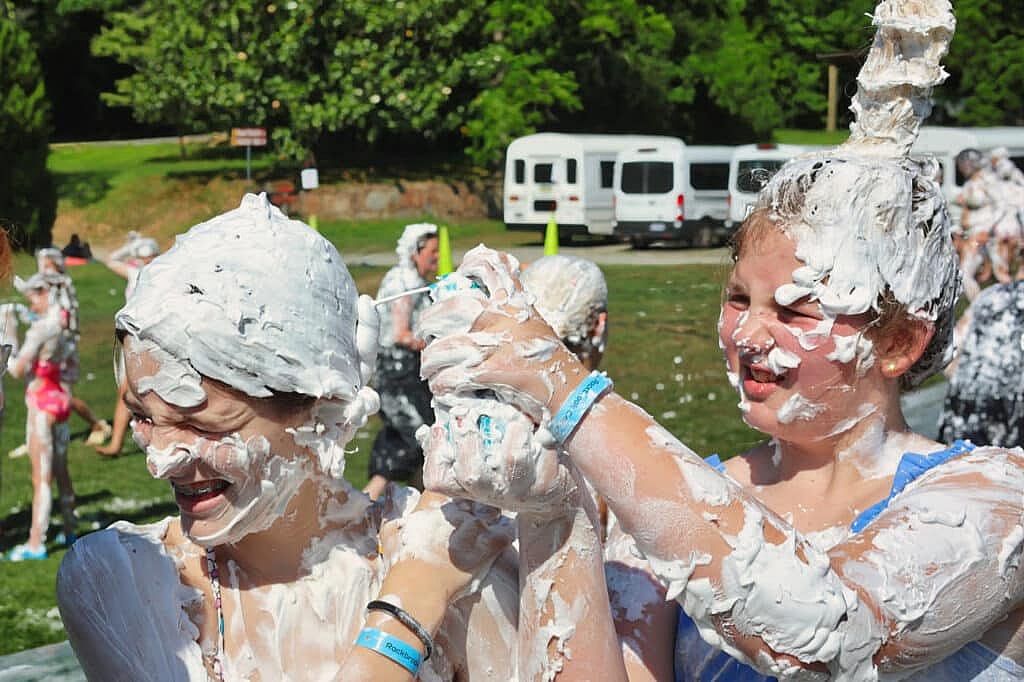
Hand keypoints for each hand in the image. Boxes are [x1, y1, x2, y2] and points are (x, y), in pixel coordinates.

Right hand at [379, 491, 513, 604]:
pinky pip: (506, 531)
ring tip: (493, 519)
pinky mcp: (489, 545)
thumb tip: (390, 488)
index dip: (451, 490)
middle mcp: (456, 512)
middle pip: (473, 497)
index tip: (454, 497)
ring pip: (492, 510)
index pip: (447, 486)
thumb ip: (392, 507)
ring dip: (492, 514)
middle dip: (475, 502)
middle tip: (474, 511)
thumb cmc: (401, 562)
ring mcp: (474, 527)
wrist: (419, 587)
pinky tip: (507, 532)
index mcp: (433, 505)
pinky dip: (507, 531)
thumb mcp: (390, 532)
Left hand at [417, 246, 586, 421]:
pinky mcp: (493, 372)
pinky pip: (454, 377)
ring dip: (430, 360)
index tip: (459, 272)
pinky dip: (442, 383)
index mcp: (515, 305)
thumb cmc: (549, 361)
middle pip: (454, 306)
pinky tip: (440, 387)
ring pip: (446, 346)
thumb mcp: (534, 326)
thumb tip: (484, 307)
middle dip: (430, 319)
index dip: (472, 263)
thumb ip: (512, 313)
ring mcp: (498, 345)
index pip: (494, 267)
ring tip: (427, 368)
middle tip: (423, 332)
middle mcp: (504, 319)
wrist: (568, 391)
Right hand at [418, 393, 579, 519]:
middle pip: (471, 473)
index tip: (437, 426)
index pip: (438, 480)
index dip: (434, 454)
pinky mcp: (544, 485)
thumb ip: (454, 443)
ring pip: (511, 458)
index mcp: (467, 485)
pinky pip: (541, 454)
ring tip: (513, 415)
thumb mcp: (479, 458)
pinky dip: (538, 435)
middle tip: (468, 413)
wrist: (550, 492)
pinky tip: (537, 427)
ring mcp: (518, 490)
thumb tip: (427, 431)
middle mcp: (490, 492)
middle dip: (468, 439)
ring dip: (512, 430)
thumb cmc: (507, 467)